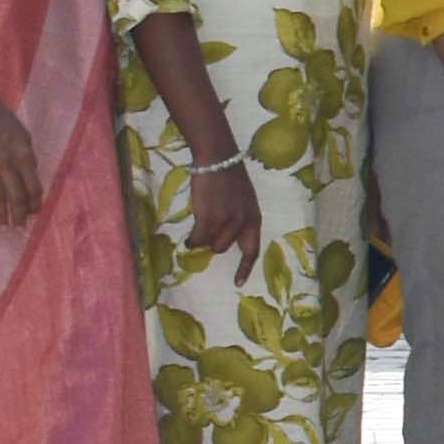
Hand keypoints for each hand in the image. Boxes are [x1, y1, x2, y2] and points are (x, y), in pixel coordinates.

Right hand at [0, 91, 46, 230]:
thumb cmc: (1, 117)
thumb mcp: (23, 134)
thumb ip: (27, 155)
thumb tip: (32, 174)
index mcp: (24, 155)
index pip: (33, 186)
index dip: (35, 203)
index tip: (34, 214)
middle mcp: (8, 162)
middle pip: (17, 195)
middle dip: (20, 214)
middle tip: (20, 229)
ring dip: (1, 214)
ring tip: (3, 227)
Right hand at [184, 155, 267, 276]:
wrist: (218, 159)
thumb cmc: (228, 179)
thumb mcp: (243, 201)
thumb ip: (238, 220)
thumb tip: (223, 240)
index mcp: (254, 219)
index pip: (252, 250)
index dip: (244, 268)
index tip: (237, 283)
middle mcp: (244, 222)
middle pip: (224, 248)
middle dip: (212, 241)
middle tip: (205, 228)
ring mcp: (227, 221)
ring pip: (210, 245)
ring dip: (202, 238)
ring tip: (198, 226)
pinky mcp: (210, 218)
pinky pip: (198, 239)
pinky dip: (192, 240)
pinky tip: (189, 236)